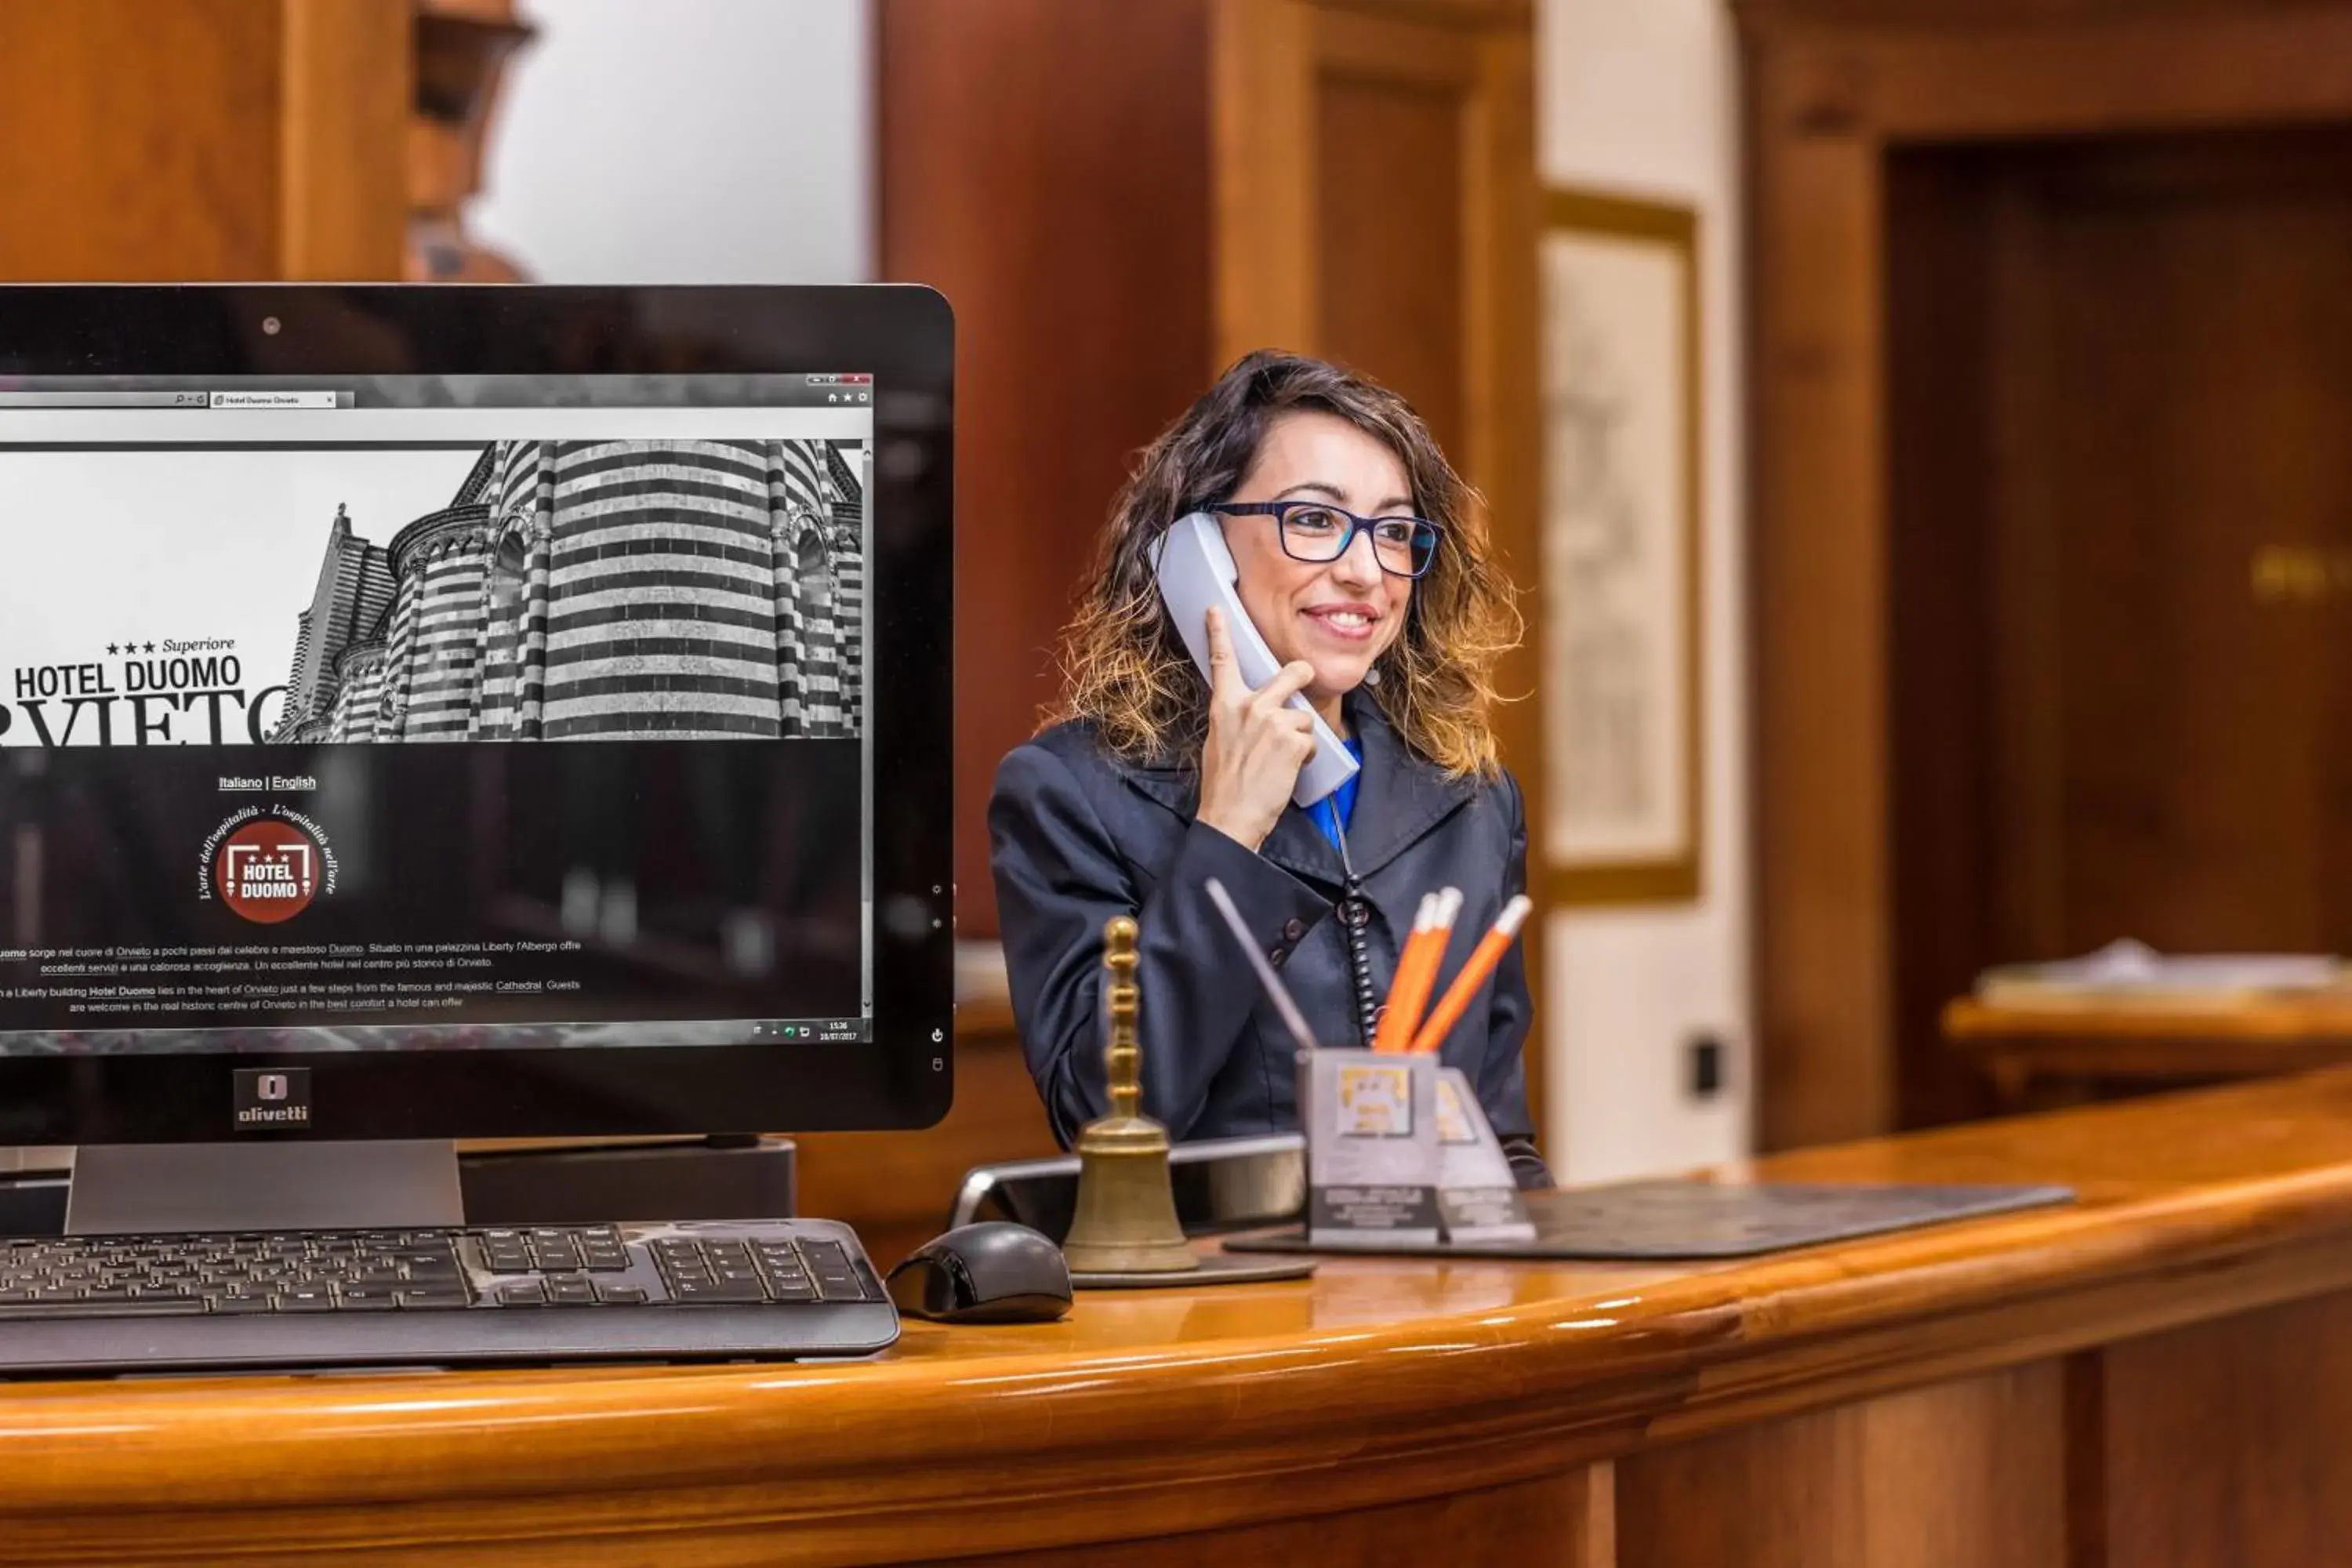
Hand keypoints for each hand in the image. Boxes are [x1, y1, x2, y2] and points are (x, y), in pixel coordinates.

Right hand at [1193, 606, 1316, 851]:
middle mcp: (1248, 706)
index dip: (1220, 633)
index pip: (1223, 661)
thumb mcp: (1219, 740)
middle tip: (1301, 682)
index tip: (1218, 611)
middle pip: (1290, 672)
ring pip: (1305, 715)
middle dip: (1302, 676)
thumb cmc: (1224, 784)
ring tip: (1281, 758)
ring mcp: (1272, 720)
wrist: (1230, 817)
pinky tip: (1287, 770)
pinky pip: (1310, 740)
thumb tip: (1255, 711)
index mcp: (1224, 705)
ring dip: (1300, 736)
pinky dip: (1305, 757)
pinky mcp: (1293, 739)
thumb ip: (1237, 717)